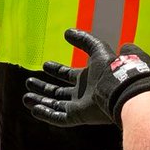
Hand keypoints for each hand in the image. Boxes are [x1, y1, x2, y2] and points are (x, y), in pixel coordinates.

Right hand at [23, 28, 149, 127]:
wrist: (124, 89)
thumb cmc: (114, 68)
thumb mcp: (98, 48)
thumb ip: (83, 39)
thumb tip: (67, 31)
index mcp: (88, 77)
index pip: (68, 74)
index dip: (56, 69)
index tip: (44, 64)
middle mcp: (82, 92)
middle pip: (58, 92)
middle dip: (43, 87)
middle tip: (29, 81)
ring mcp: (80, 105)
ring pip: (55, 105)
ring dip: (40, 101)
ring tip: (25, 97)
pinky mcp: (78, 116)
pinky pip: (59, 117)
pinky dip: (46, 114)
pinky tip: (33, 109)